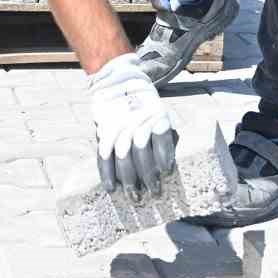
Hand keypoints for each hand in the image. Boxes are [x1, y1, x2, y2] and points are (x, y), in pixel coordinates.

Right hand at [86, 53, 176, 202]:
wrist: (119, 79)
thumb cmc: (148, 103)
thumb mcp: (163, 110)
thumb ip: (167, 131)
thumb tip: (173, 158)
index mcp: (156, 114)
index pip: (160, 136)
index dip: (163, 154)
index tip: (167, 171)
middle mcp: (136, 120)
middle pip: (141, 151)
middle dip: (148, 175)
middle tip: (154, 194)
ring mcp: (119, 126)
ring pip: (123, 155)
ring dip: (128, 179)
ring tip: (135, 197)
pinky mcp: (104, 131)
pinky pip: (104, 154)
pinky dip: (106, 172)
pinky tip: (111, 188)